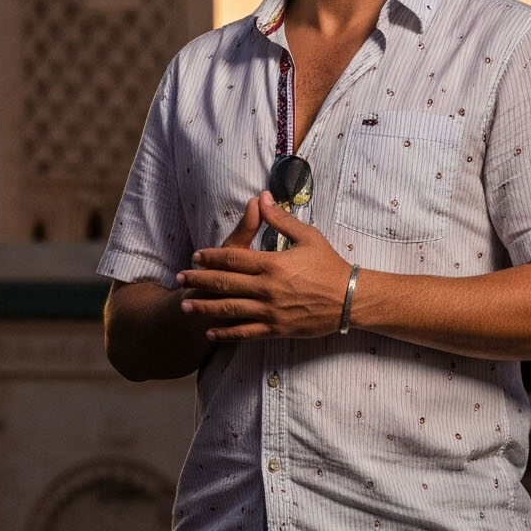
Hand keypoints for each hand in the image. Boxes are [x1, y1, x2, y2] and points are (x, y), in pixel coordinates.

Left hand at [177, 192, 352, 340]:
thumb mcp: (307, 236)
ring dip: (205, 307)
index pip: (233, 258)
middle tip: (180, 278)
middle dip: (199, 280)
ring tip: (186, 305)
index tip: (195, 256)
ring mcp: (270, 311)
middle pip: (224, 283)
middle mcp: (267, 288)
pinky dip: (226, 333)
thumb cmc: (330, 265)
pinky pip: (246, 333)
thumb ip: (280, 219)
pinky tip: (210, 331)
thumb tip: (262, 197)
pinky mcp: (277, 329)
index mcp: (272, 264)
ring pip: (229, 310)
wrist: (351, 299)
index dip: (211, 257)